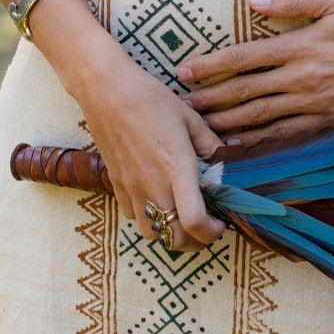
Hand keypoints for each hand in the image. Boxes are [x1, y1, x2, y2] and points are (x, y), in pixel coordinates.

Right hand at [76, 55, 225, 253]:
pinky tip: (157, 199)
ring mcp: (132, 189)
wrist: (108, 93)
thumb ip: (210, 144)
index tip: (221, 223)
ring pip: (152, 234)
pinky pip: (133, 216)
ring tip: (182, 216)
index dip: (211, 232)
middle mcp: (154, 185)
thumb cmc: (152, 100)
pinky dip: (149, 218)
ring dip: (171, 233)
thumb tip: (225, 160)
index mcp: (178, 168)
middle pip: (176, 238)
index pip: (194, 221)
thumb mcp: (190, 117)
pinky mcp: (116, 186)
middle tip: (208, 226)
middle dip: (197, 241)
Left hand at [176, 0, 333, 143]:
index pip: (245, 58)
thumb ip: (295, 0)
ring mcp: (316, 107)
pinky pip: (286, 137)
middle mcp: (304, 80)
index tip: (185, 71)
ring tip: (196, 131)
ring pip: (260, 120)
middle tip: (176, 110)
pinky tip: (239, 147)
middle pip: (245, 94)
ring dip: (225, 126)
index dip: (212, 66)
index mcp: (303, 46)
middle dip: (208, 102)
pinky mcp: (329, 124)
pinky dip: (258, 143)